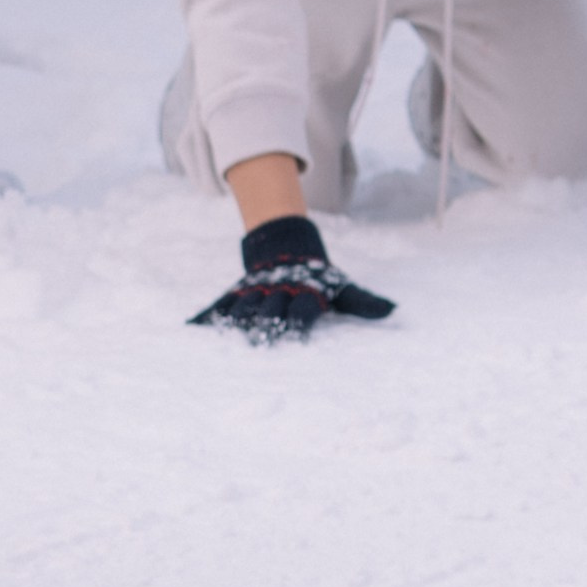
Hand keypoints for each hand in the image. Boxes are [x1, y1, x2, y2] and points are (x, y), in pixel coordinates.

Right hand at [189, 213, 396, 342]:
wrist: (286, 247)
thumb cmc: (319, 278)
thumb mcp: (342, 288)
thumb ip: (363, 302)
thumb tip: (393, 311)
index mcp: (304, 293)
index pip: (301, 309)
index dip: (299, 321)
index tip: (298, 335)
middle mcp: (278, 292)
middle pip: (270, 309)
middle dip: (266, 324)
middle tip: (262, 340)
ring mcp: (255, 291)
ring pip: (244, 306)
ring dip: (239, 321)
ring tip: (234, 336)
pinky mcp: (237, 293)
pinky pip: (220, 305)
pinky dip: (207, 317)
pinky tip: (193, 329)